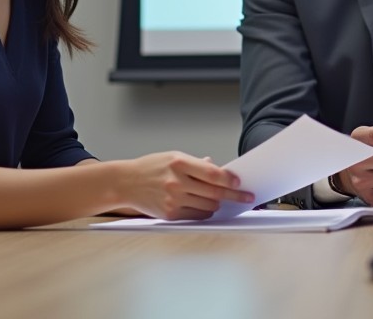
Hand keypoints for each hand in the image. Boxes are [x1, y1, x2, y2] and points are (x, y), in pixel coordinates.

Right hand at [116, 152, 252, 219]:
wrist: (125, 182)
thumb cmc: (151, 167)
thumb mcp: (173, 157)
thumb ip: (196, 164)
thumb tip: (218, 170)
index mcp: (179, 163)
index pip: (213, 174)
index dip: (230, 179)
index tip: (239, 182)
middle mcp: (177, 182)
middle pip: (214, 192)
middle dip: (234, 196)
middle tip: (247, 197)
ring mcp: (173, 199)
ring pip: (208, 206)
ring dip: (218, 204)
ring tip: (222, 201)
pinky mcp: (170, 214)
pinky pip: (196, 216)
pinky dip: (205, 212)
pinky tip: (208, 208)